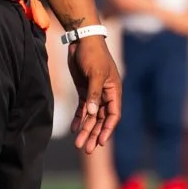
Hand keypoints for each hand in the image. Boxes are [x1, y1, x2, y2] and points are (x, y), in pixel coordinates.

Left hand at [67, 34, 119, 153]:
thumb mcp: (95, 73)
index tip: (100, 142)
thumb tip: (92, 113)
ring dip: (86, 130)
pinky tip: (74, 129)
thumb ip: (94, 94)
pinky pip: (83, 109)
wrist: (82, 40)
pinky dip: (79, 119)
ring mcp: (94, 93)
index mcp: (114, 91)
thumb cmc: (93, 54)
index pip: (113, 115)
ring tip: (78, 144)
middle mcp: (106, 95)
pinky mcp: (84, 90)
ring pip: (91, 116)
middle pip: (101, 119)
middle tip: (85, 148)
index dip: (107, 129)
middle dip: (94, 134)